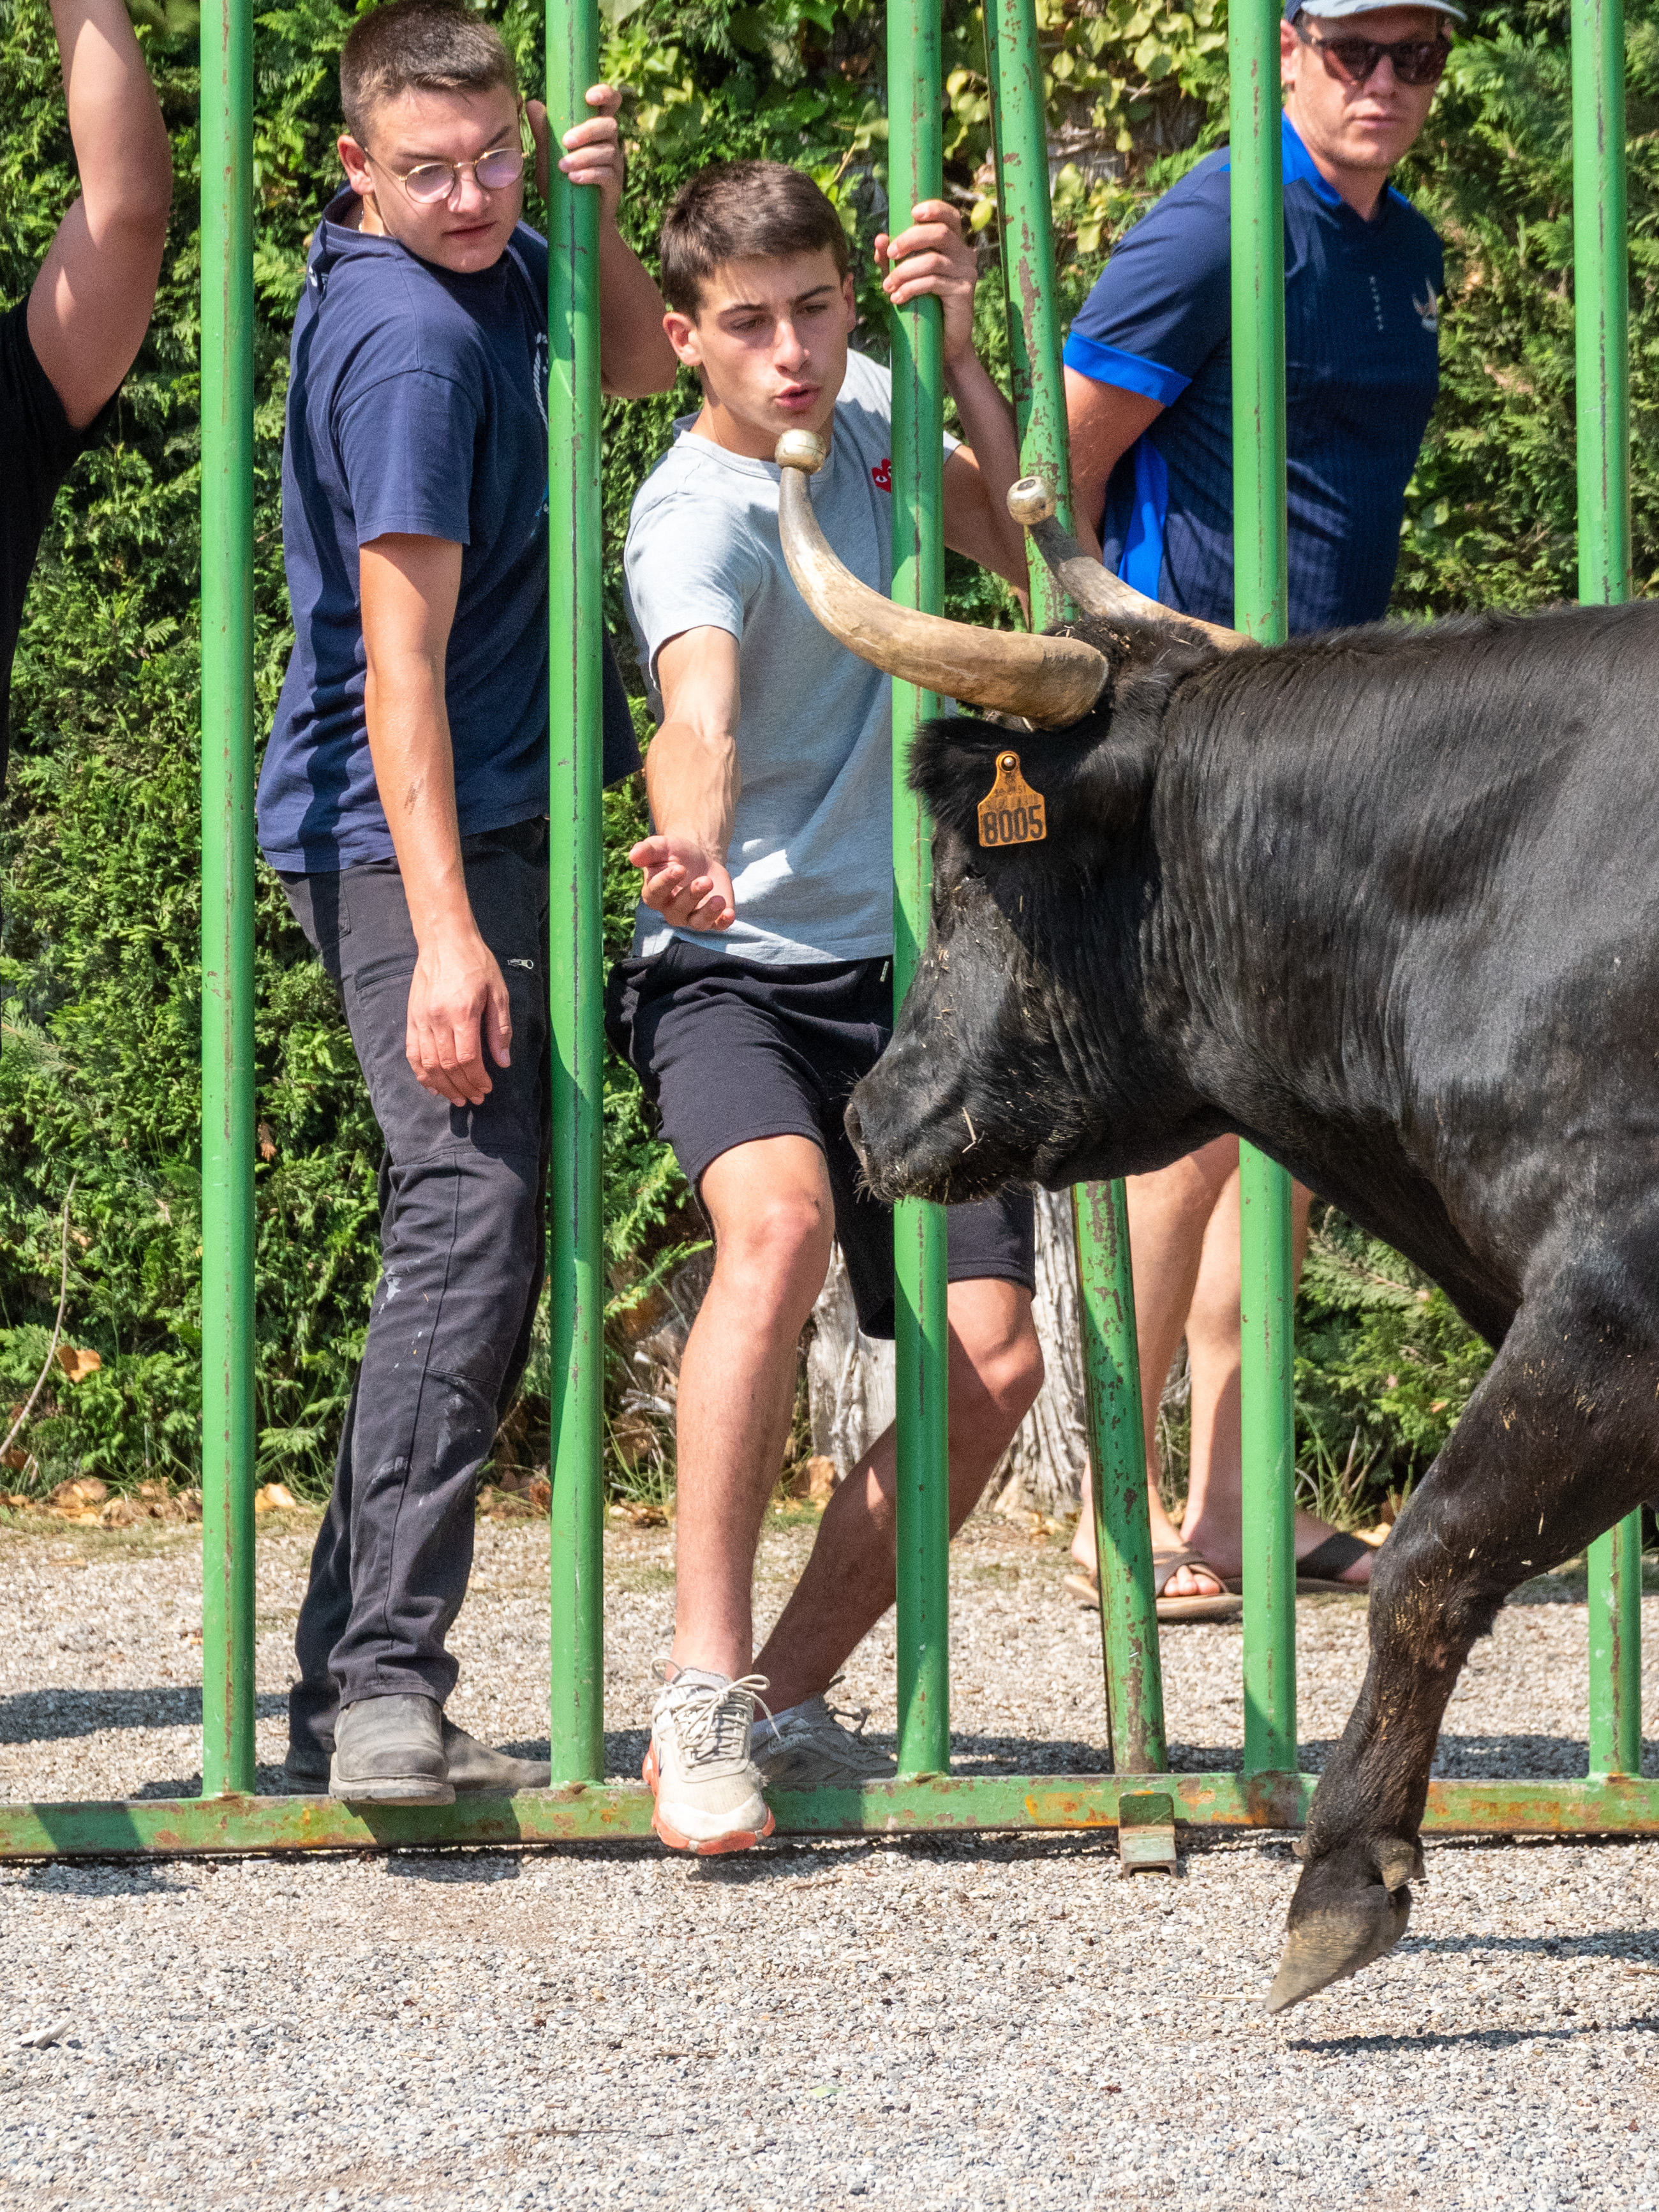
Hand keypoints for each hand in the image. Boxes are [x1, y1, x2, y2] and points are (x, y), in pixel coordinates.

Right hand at [405, 925, 512, 1107]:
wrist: (444, 940)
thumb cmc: (476, 963)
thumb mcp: (498, 993)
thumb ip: (499, 1029)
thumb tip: (503, 1062)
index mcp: (462, 1012)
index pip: (467, 1059)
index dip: (477, 1079)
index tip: (487, 1089)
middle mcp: (438, 1019)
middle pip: (448, 1066)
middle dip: (463, 1087)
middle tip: (475, 1099)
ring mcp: (421, 1019)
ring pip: (428, 1064)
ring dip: (443, 1086)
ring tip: (457, 1099)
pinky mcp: (411, 1018)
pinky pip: (412, 1053)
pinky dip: (421, 1073)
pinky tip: (432, 1085)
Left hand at [529, 84, 625, 226]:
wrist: (575, 222)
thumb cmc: (561, 185)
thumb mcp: (547, 158)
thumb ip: (543, 133)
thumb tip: (533, 103)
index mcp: (596, 129)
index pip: (610, 103)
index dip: (605, 93)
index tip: (589, 96)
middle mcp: (609, 142)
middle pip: (609, 124)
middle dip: (588, 130)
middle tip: (566, 141)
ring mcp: (614, 164)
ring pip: (607, 150)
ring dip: (584, 156)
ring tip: (563, 167)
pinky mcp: (615, 185)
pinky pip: (607, 174)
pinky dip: (589, 174)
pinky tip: (574, 179)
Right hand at [629, 833, 735, 931]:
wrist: (699, 859)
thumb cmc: (675, 853)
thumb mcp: (661, 846)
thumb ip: (647, 850)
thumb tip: (633, 856)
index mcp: (654, 894)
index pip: (656, 895)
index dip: (666, 883)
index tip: (679, 868)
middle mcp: (671, 910)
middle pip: (678, 911)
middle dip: (692, 896)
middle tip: (704, 881)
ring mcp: (692, 916)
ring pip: (697, 923)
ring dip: (708, 913)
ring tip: (719, 900)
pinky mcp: (713, 917)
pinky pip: (717, 925)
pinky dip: (723, 922)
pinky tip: (729, 913)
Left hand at [875, 199, 979, 366]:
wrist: (942, 345)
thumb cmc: (923, 307)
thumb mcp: (904, 278)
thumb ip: (892, 259)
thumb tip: (879, 239)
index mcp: (953, 244)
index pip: (949, 216)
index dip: (934, 208)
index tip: (912, 212)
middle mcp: (965, 254)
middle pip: (940, 233)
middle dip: (910, 239)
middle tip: (889, 255)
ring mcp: (967, 273)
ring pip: (932, 261)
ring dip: (904, 271)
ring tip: (887, 286)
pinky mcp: (964, 292)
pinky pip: (933, 282)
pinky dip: (910, 288)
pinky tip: (897, 298)